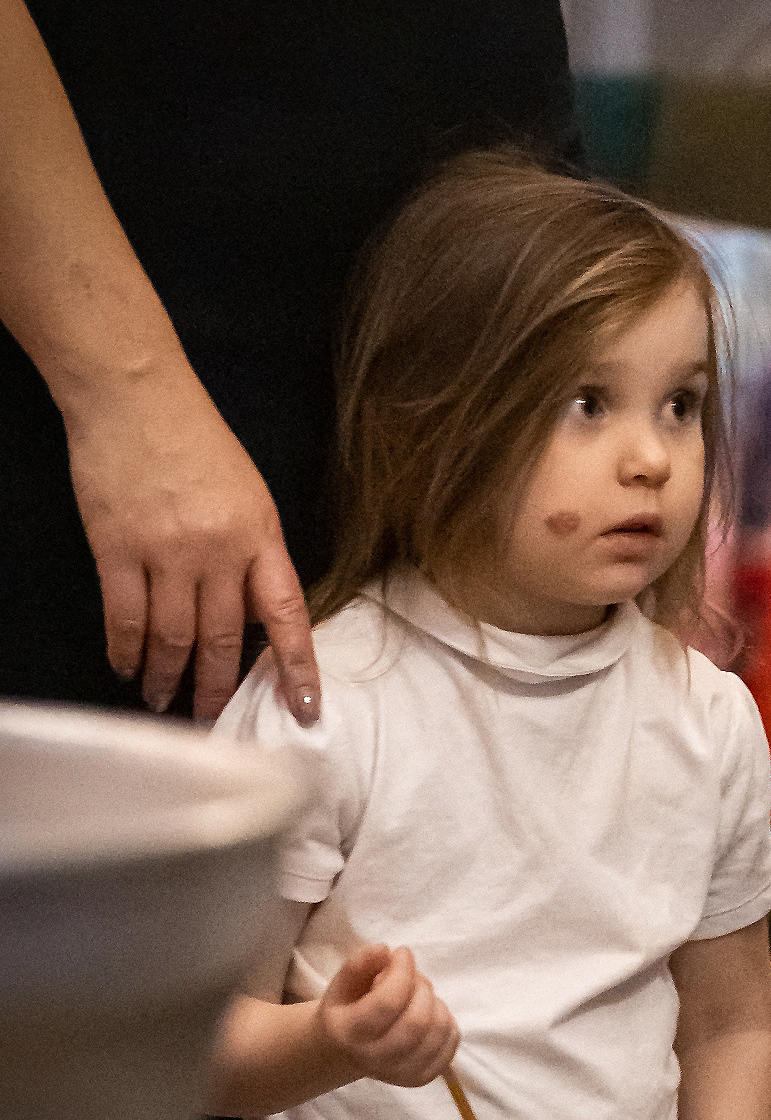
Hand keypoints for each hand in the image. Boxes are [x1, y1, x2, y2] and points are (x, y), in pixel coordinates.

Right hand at [62, 367, 318, 722]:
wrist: (138, 399)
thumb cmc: (198, 442)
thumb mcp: (250, 496)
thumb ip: (255, 553)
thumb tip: (255, 610)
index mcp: (261, 537)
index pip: (287, 616)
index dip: (298, 667)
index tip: (305, 708)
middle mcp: (218, 553)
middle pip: (224, 638)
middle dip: (220, 687)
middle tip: (215, 719)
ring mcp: (166, 553)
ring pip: (173, 637)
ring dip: (170, 677)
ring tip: (166, 702)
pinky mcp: (117, 549)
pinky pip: (124, 616)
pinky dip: (126, 649)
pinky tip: (127, 668)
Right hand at [316, 945, 457, 1087]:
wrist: (345, 1049)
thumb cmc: (348, 1009)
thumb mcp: (344, 982)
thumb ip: (361, 962)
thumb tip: (386, 951)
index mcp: (348, 1033)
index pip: (387, 1003)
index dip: (402, 972)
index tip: (402, 953)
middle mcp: (372, 1058)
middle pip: (416, 1021)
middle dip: (421, 988)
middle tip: (411, 978)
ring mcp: (398, 1072)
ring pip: (438, 1031)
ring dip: (435, 1002)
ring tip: (417, 996)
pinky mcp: (421, 1076)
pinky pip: (451, 1043)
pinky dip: (447, 1021)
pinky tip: (428, 1014)